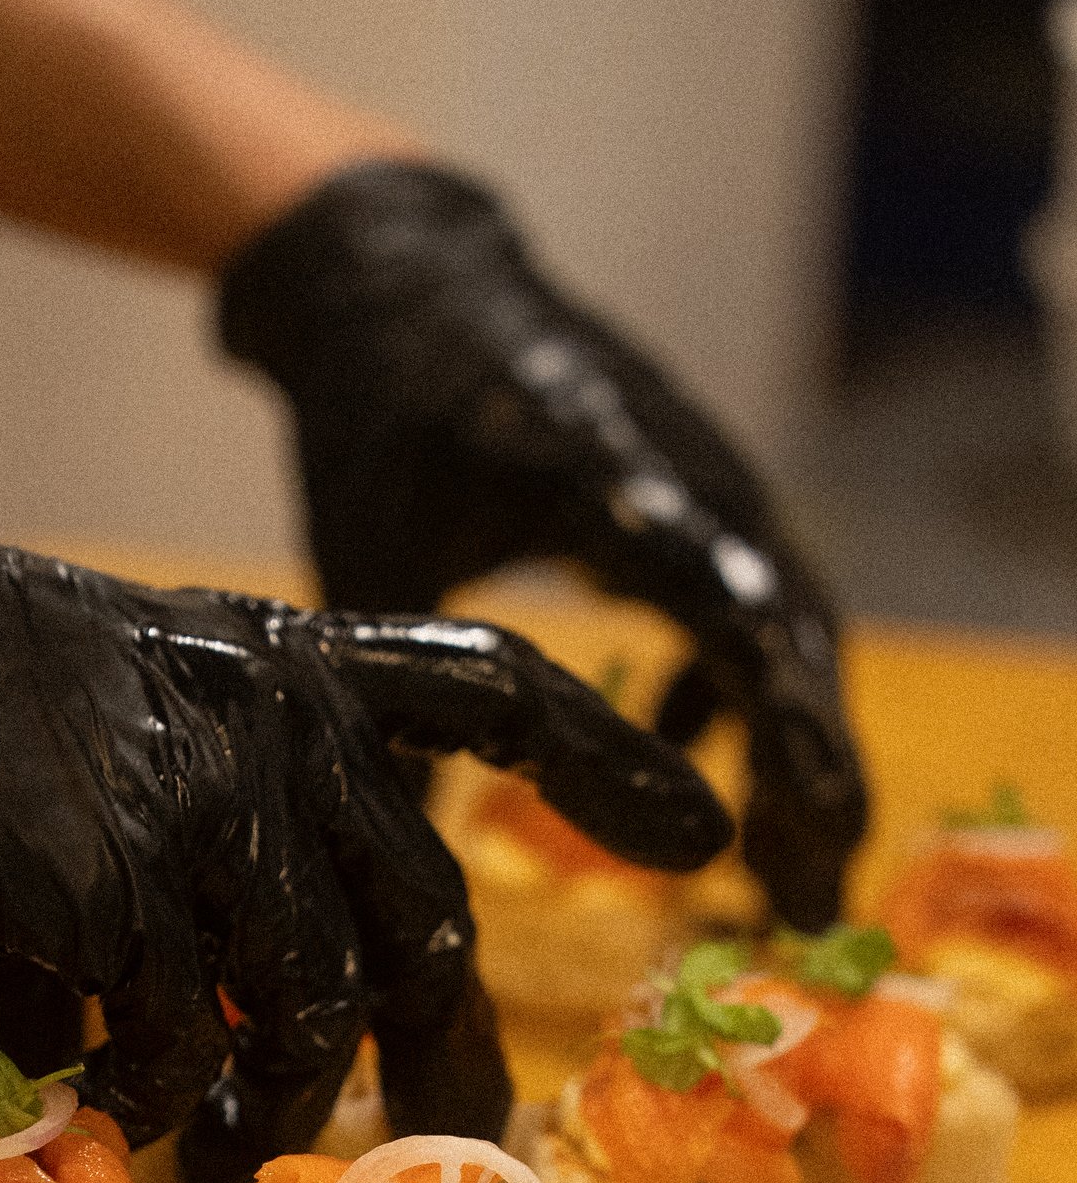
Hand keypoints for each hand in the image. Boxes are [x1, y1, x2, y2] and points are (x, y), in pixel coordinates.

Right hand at [0, 431, 728, 1182]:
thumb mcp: (140, 721)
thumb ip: (233, 849)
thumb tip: (268, 1035)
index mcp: (303, 668)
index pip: (493, 692)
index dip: (602, 763)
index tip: (697, 837)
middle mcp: (288, 729)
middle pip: (425, 924)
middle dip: (441, 1060)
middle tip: (456, 1144)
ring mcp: (220, 806)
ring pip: (310, 1013)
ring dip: (274, 1115)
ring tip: (229, 1162)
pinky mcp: (135, 890)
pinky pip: (174, 1046)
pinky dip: (149, 1106)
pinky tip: (114, 1121)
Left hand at [220, 161, 866, 932]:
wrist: (397, 276)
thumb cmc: (376, 411)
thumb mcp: (374, 561)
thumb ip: (399, 695)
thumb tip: (394, 842)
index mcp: (621, 488)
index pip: (744, 622)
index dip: (784, 738)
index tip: (804, 838)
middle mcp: (693, 480)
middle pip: (794, 639)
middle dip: (809, 780)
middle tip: (804, 907)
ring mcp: (704, 480)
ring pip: (784, 624)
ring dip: (788, 743)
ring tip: (776, 866)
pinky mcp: (688, 493)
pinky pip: (746, 597)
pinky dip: (735, 680)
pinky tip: (686, 734)